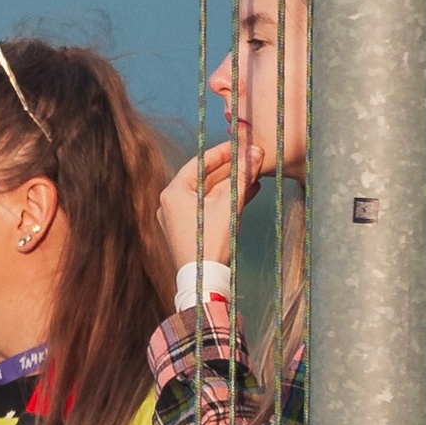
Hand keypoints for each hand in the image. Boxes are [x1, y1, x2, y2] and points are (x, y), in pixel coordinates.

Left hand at [158, 137, 263, 272]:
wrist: (204, 279)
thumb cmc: (211, 242)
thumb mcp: (230, 204)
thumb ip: (242, 176)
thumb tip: (255, 152)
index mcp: (173, 193)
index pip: (199, 163)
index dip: (223, 152)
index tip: (240, 145)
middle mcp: (170, 203)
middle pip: (205, 178)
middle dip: (231, 169)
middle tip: (251, 158)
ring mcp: (178, 217)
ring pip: (209, 194)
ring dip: (232, 184)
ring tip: (254, 175)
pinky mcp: (188, 230)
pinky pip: (208, 208)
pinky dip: (226, 200)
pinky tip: (248, 192)